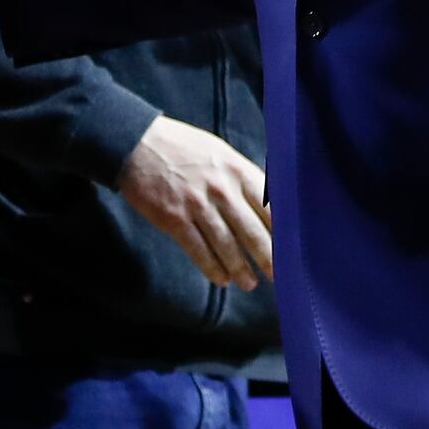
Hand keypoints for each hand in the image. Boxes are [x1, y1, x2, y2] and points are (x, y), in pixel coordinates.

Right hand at [119, 116, 271, 290]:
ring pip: (226, 245)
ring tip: (249, 283)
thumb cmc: (182, 147)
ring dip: (240, 268)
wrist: (136, 144)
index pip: (269, 207)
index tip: (291, 249)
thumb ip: (242, 176)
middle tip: (278, 275)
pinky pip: (198, 250)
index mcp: (237, 170)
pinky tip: (221, 279)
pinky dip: (211, 267)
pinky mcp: (174, 219)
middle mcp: (221, 189)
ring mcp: (197, 205)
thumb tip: (269, 202)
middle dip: (267, 257)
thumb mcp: (220, 153)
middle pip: (251, 231)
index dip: (282, 232)